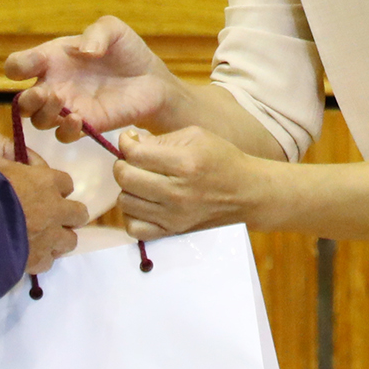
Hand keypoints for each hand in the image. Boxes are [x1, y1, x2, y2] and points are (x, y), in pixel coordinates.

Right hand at [0, 162, 86, 275]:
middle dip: (69, 215)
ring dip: (59, 238)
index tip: (46, 190)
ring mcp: (48, 237)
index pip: (67, 182)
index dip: (56, 187)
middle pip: (79, 214)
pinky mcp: (37, 260)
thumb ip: (9, 161)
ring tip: (43, 238)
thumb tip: (14, 159)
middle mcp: (54, 210)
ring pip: (70, 241)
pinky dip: (41, 257)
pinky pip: (49, 261)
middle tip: (52, 216)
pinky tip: (28, 254)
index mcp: (45, 182)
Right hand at [5, 16, 182, 141]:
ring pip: (38, 121)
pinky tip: (79, 118)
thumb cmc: (126, 51)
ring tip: (62, 100)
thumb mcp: (112, 29)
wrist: (151, 78)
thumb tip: (84, 52)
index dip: (17, 66)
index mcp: (51, 59)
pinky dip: (65, 129)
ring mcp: (67, 108)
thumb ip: (97, 33)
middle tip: (43, 92)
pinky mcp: (85, 126)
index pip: (17, 66)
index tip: (35, 63)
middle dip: (25, 100)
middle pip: (22, 102)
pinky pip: (63, 135)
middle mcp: (53, 86)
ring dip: (44, 114)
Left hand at [113, 126, 267, 238]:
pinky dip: (132, 214)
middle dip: (122, 164)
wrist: (246, 193)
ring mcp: (174, 216)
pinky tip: (143, 202)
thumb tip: (129, 142)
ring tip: (141, 180)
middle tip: (132, 160)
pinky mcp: (172, 231)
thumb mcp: (196, 137)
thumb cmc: (222, 160)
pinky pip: (134, 228)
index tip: (130, 140)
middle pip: (125, 178)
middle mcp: (177, 193)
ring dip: (127, 188)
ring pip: (125, 202)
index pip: (135, 154)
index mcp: (185, 163)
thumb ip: (160, 139)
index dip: (125, 143)